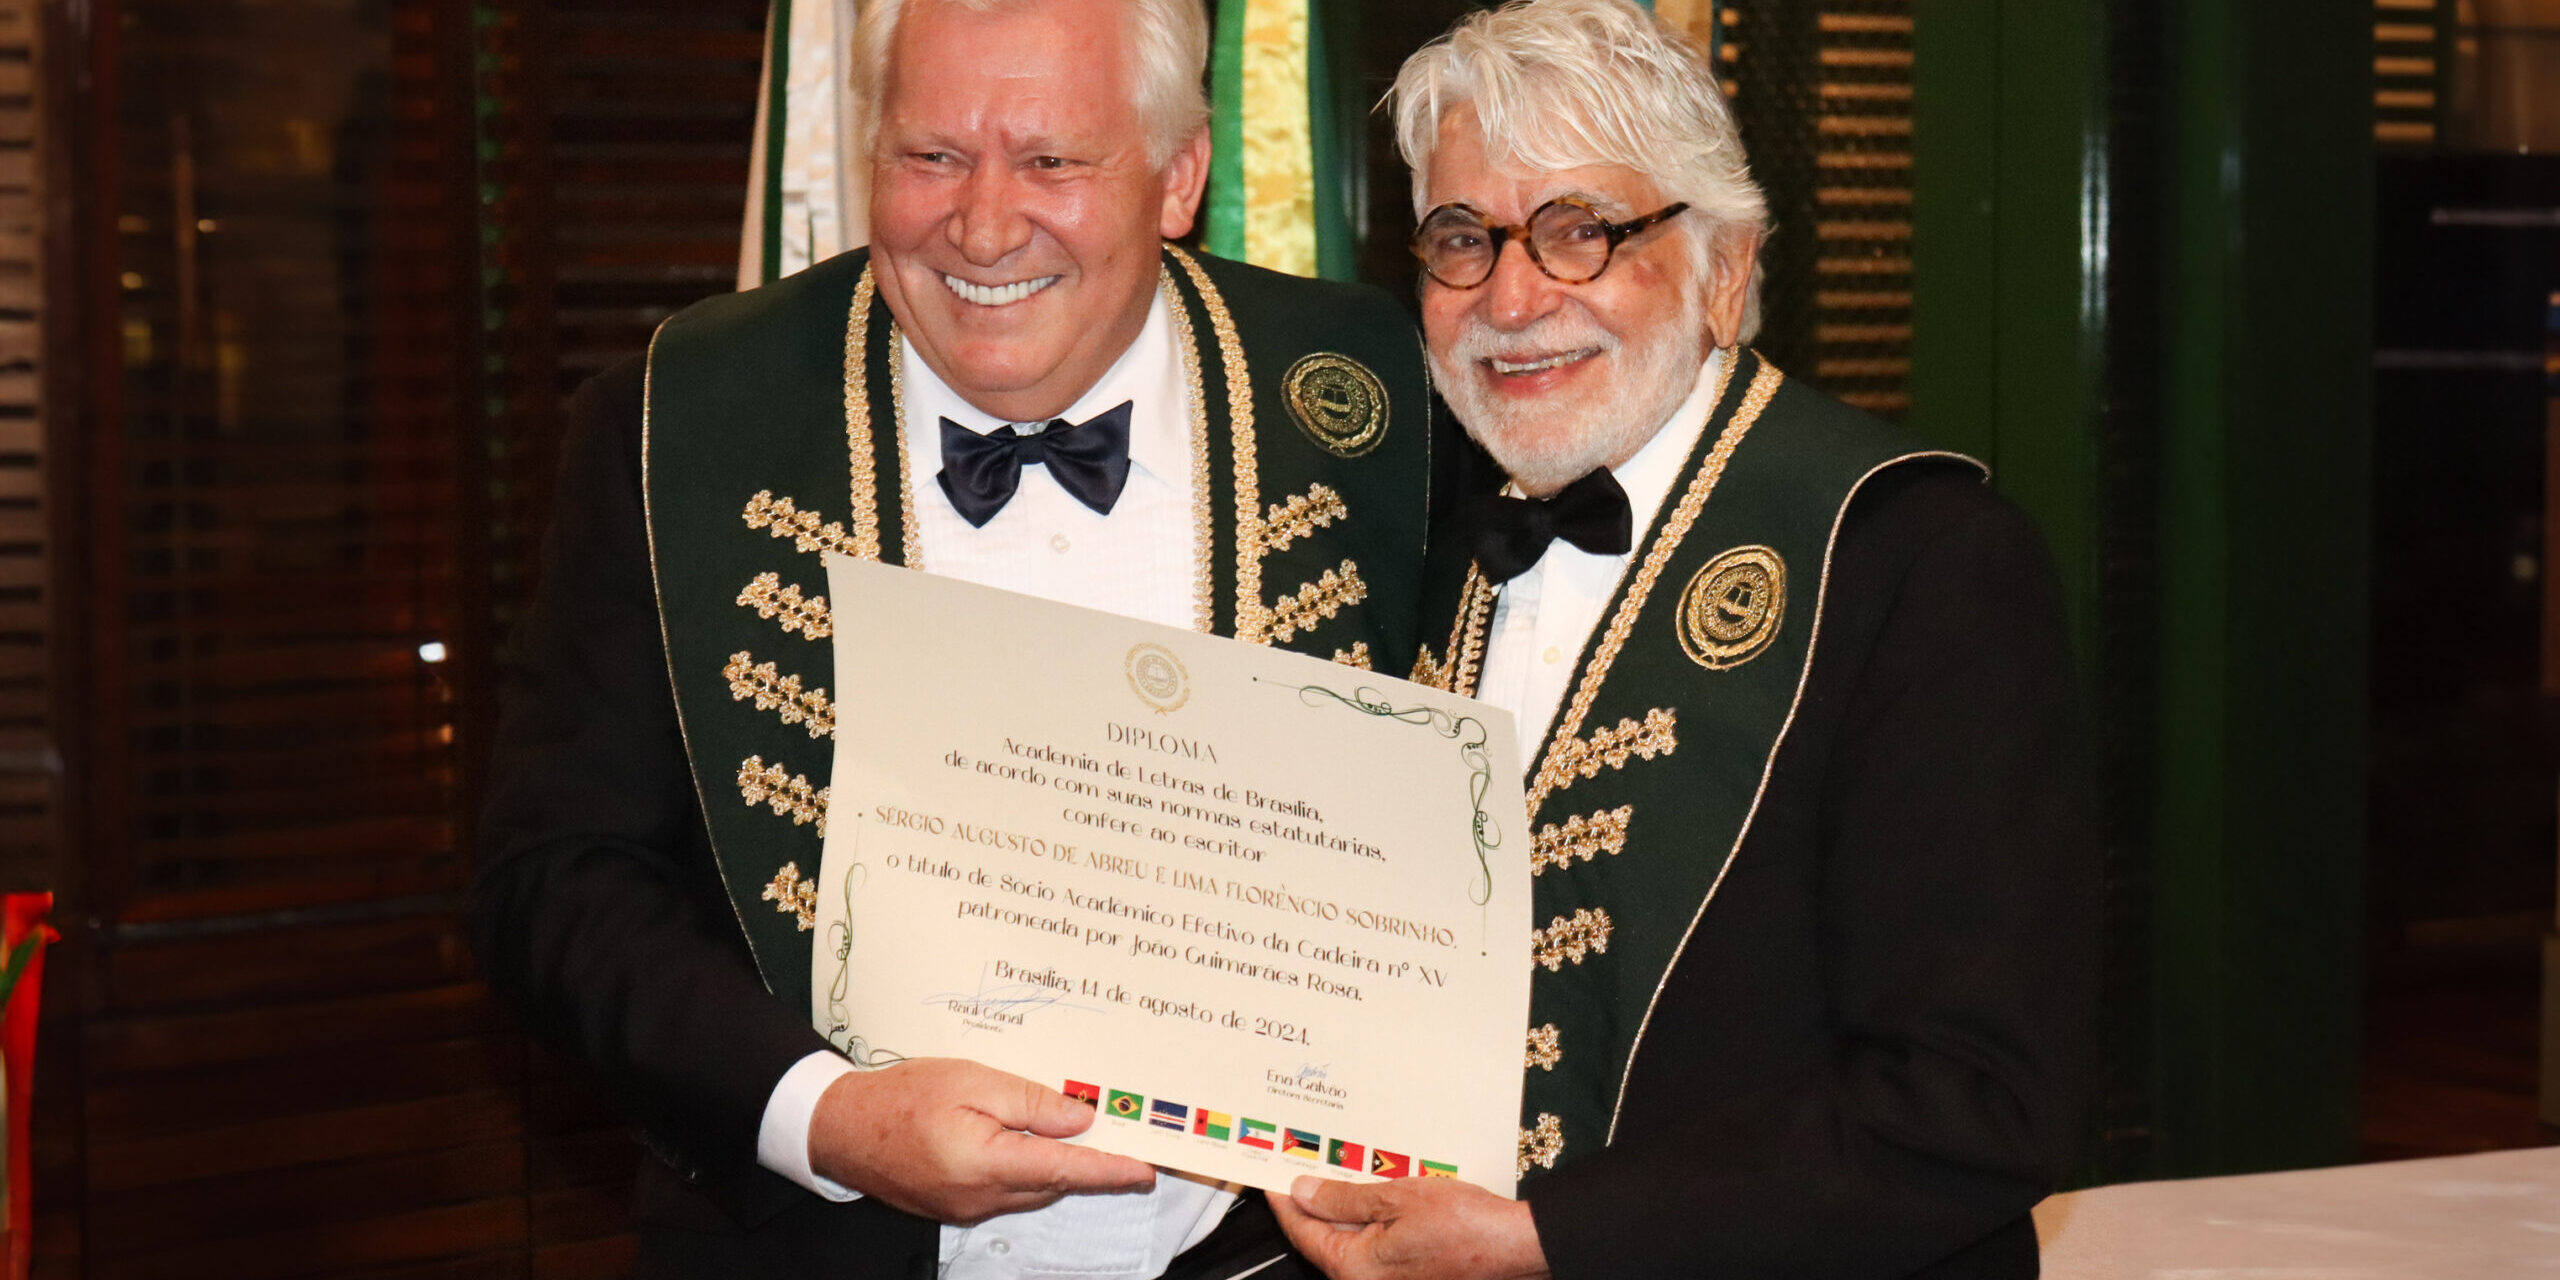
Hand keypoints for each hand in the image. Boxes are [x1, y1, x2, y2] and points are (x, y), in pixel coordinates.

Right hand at [807, 1057, 1155, 1222]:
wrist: (843, 1129)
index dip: (1111, 1169)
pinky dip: (1029, 1169)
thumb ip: (1030, 1102)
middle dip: (1092, 1164)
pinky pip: (1010, 1191)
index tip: (1147, 1169)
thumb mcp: (971, 1080)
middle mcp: (982, 1197)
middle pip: (1055, 1182)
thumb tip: (1081, 1120)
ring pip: (1035, 1188)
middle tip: (1125, 1135)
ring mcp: (970, 1209)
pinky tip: (1031, 1141)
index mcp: (987, 1163)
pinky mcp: (959, 1208)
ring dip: (1059, 1165)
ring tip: (1081, 1131)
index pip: (1067, 1169)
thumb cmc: (902, 1097)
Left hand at [1272, 1174, 1550, 1279]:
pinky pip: (1374, 1247)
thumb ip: (1344, 1197)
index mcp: (1355, 1268)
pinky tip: (1374, 1194)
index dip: (1283, 1200)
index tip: (1271, 1176)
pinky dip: (1368, 1221)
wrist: (1516, 1247)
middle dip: (1312, 1202)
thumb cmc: (1465, 1226)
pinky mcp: (1408, 1276)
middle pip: (1323, 1239)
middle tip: (1300, 1166)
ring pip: (1349, 1241)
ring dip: (1341, 1209)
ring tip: (1337, 1171)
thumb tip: (1303, 1192)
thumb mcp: (1397, 1197)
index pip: (1302, 1231)